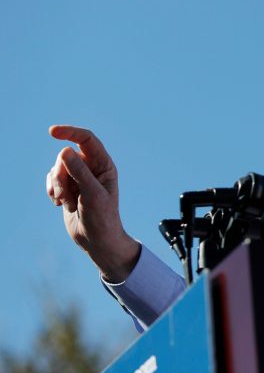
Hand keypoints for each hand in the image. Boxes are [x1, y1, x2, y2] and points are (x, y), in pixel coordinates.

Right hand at [46, 125, 139, 281]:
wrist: (97, 240)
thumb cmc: (102, 218)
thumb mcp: (92, 195)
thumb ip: (79, 172)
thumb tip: (65, 151)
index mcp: (104, 166)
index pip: (86, 140)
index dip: (70, 132)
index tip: (52, 132)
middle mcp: (92, 168)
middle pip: (65, 157)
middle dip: (61, 176)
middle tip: (67, 196)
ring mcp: (78, 178)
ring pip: (56, 170)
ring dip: (57, 187)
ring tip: (68, 204)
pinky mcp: (67, 187)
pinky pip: (51, 180)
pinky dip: (52, 192)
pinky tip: (60, 205)